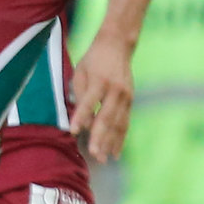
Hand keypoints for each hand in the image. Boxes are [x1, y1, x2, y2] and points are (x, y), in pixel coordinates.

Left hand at [70, 29, 135, 162]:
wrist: (118, 45)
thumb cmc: (93, 60)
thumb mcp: (80, 72)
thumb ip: (79, 95)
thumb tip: (79, 121)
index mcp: (99, 81)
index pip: (88, 102)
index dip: (81, 117)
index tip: (73, 132)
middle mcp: (115, 89)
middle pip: (106, 117)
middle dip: (99, 137)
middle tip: (93, 154)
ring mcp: (126, 96)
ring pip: (118, 123)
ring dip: (110, 143)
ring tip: (104, 159)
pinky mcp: (130, 101)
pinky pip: (125, 123)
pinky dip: (120, 139)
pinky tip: (115, 152)